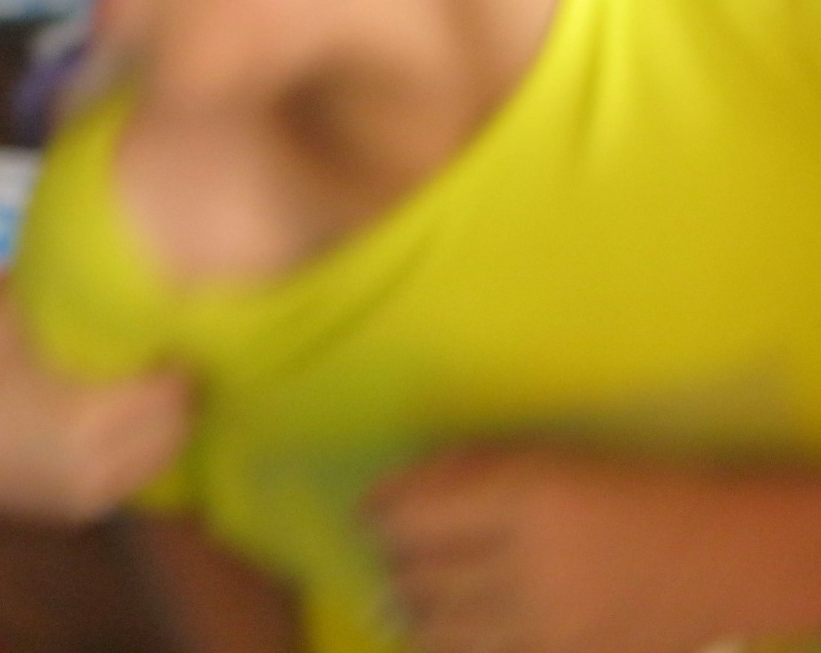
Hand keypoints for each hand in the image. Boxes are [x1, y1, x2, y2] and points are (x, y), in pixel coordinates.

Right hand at [0, 295, 191, 522]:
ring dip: (171, 419)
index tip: (178, 324)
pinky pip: (138, 477)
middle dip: (182, 386)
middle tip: (175, 350)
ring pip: (165, 454)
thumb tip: (106, 248)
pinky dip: (146, 447)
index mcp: (89, 414)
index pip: (172, 386)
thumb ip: (57, 281)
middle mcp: (101, 461)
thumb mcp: (7, 313)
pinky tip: (135, 418)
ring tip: (159, 382)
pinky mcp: (84, 510)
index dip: (181, 353)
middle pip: (178, 421)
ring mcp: (94, 493)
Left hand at [367, 447, 820, 652]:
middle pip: (414, 574)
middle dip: (394, 557)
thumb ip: (467, 470)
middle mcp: (526, 570)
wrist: (720, 559)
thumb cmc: (629, 488)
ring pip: (433, 628)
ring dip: (414, 604)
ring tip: (421, 586)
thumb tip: (398, 490)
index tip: (371, 506)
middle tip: (396, 545)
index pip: (411, 516)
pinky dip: (451, 638)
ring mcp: (543, 629)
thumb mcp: (545, 458)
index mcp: (522, 501)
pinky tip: (456, 620)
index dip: (380, 510)